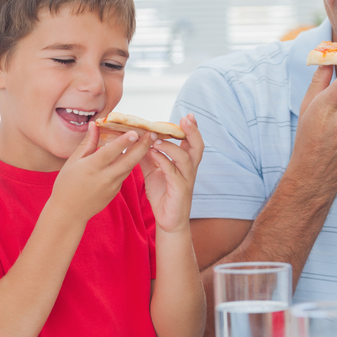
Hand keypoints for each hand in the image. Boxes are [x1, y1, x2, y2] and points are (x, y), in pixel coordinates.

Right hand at [48, 123, 153, 223]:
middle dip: (142, 147)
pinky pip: (125, 174)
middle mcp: (104, 177)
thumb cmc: (67, 184)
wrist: (69, 212)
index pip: (110, 153)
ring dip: (140, 153)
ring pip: (129, 167)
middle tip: (153, 134)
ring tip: (149, 139)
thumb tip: (95, 125)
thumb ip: (87, 143)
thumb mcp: (73, 161)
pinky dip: (130, 163)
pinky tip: (136, 152)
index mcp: (91, 168)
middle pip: (128, 161)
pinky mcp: (116, 191)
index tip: (134, 132)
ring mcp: (112, 186)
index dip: (122, 142)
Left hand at [141, 114, 204, 232]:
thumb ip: (149, 155)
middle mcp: (189, 168)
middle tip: (186, 119)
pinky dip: (163, 160)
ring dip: (171, 146)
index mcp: (185, 162)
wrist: (168, 220)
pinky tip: (153, 153)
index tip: (188, 116)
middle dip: (193, 131)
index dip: (192, 129)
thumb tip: (138, 140)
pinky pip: (172, 171)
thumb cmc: (164, 194)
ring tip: (157, 139)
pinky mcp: (179, 189)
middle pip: (198, 146)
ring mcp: (186, 178)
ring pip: (185, 157)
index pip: (192, 142)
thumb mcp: (154, 170)